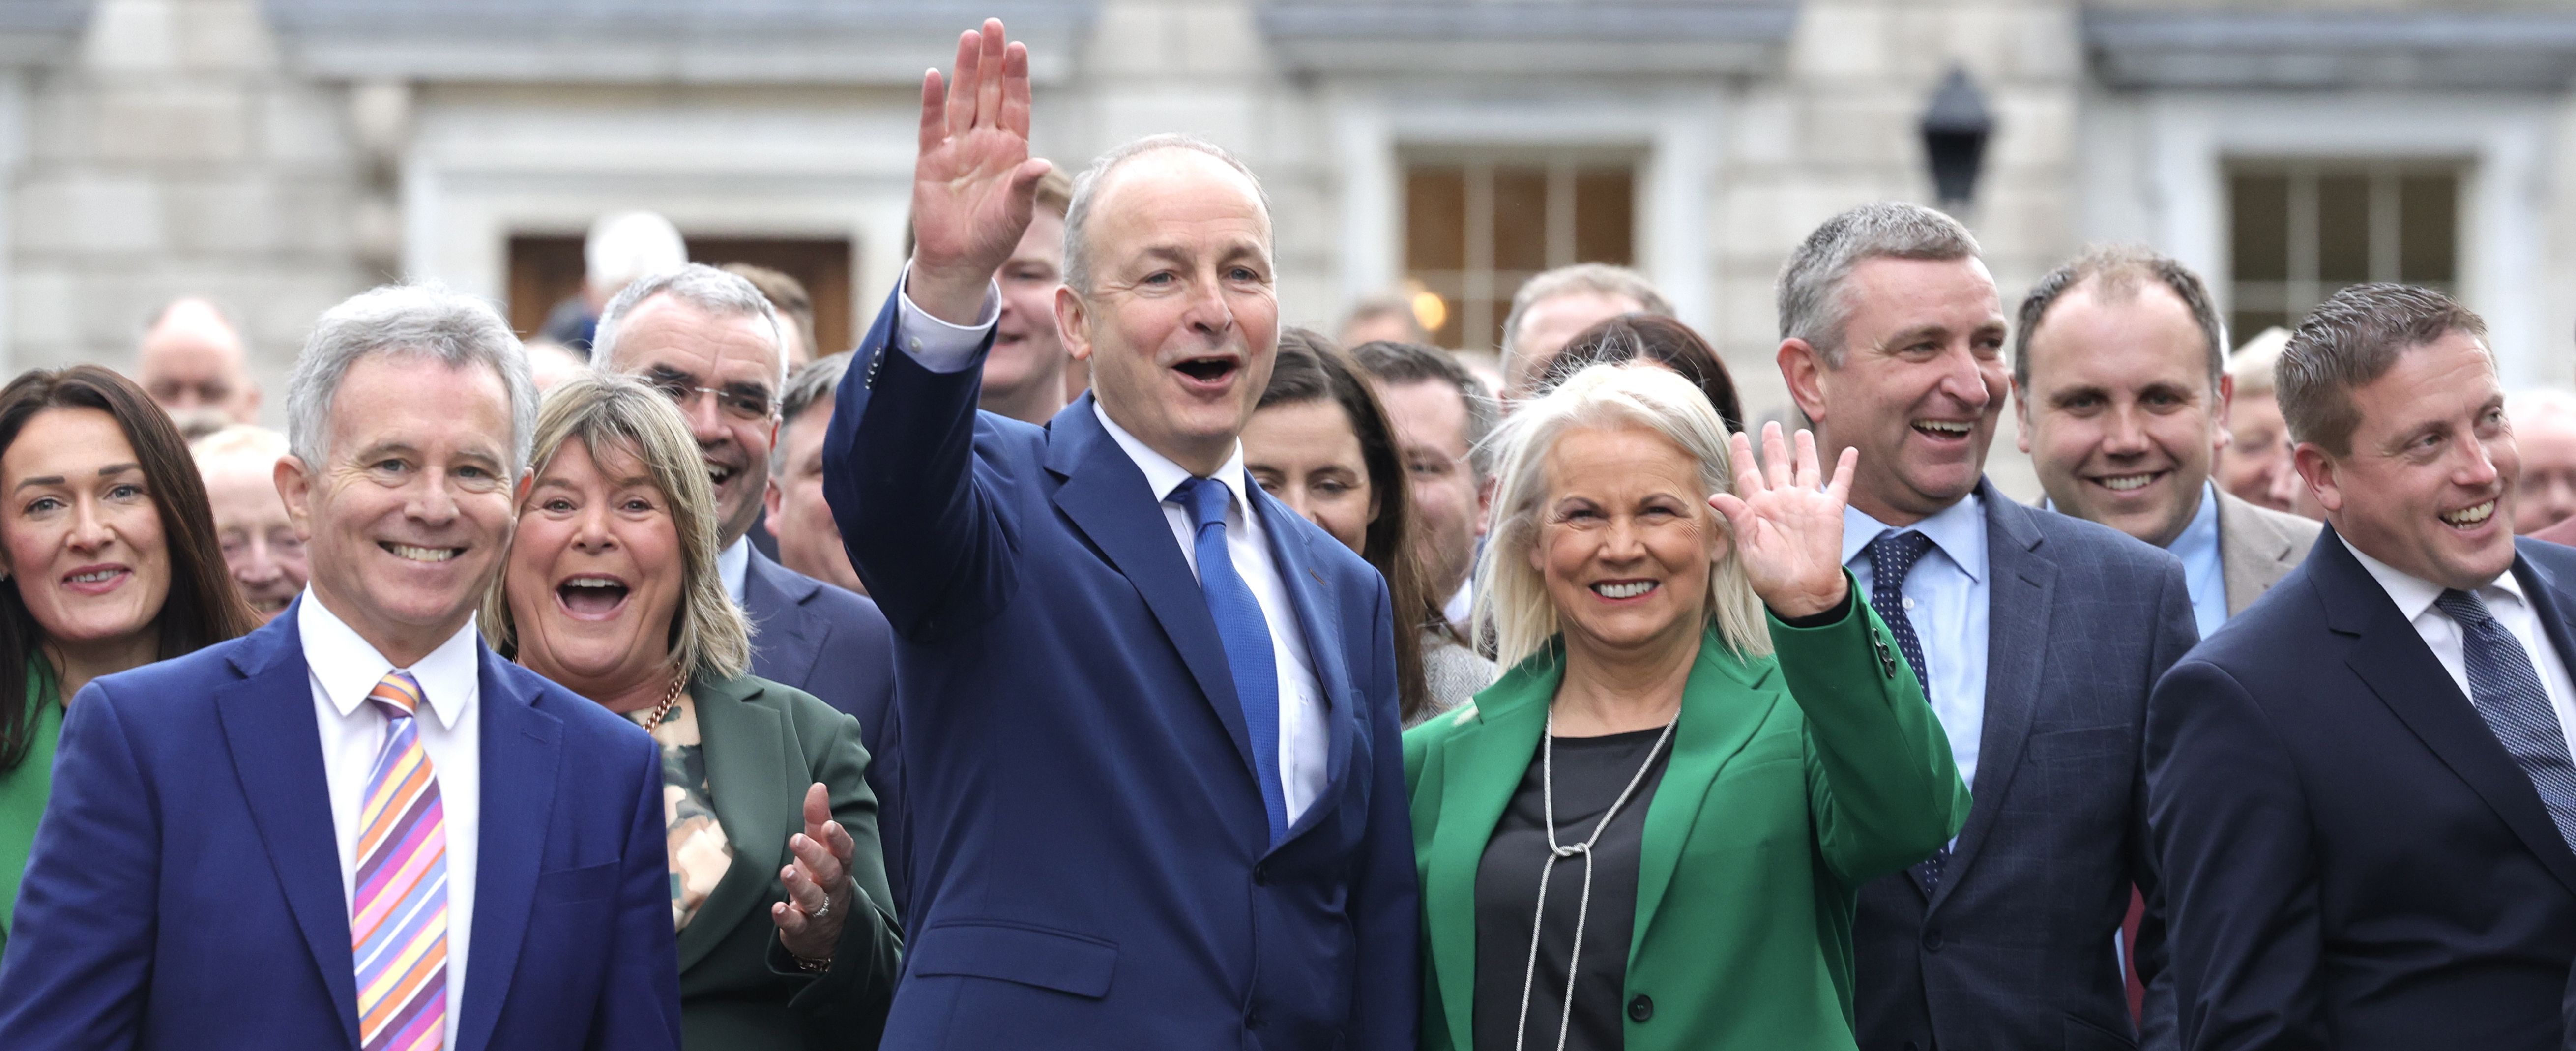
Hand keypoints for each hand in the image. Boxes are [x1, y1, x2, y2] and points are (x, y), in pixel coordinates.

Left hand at [773, 782, 857, 962]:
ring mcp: (820, 911)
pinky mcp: (804, 930)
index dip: (839, 840)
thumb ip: (818, 819)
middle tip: (796, 839)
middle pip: (831, 872)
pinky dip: (788, 918)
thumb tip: (818, 786)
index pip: (845, 851)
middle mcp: (833, 887)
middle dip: (816, 856)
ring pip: (815, 899)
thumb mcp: (820, 849)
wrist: (826, 930)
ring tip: (786, 870)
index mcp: (839, 865)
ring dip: (801, 886)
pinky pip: (798, 925)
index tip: (829, 826)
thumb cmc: (820, 878)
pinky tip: (777, 908)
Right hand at [908, 19, 1053, 324]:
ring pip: (963, 100)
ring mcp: (957, 147)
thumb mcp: (1015, 213)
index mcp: (1011, 151)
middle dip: (991, 60)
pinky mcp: (931, 159)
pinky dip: (932, 101)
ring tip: (969, 38)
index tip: (1018, 48)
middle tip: (992, 26)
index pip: (1016, 105)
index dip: (1017, 77)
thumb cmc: (994, 237)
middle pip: (990, 92)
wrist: (960, 261)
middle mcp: (985, 142)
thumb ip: (1025, 187)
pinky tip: (935, 76)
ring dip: (965, 70)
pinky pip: (931, 125)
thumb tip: (1039, 163)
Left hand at [1708, 421, 1856, 619]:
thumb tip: (1714, 495)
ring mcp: (1807, 504)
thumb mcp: (1749, 548)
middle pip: (1776, 465)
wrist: (1804, 594)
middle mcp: (1782, 501)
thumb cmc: (1772, 576)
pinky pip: (1840, 484)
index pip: (1748, 475)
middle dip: (1772, 444)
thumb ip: (1737, 518)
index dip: (1742, 455)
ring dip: (1805, 450)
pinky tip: (1851, 450)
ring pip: (1806, 468)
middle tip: (1769, 424)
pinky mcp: (1830, 511)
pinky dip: (1846, 468)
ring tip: (1802, 431)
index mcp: (1758, 509)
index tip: (1737, 436)